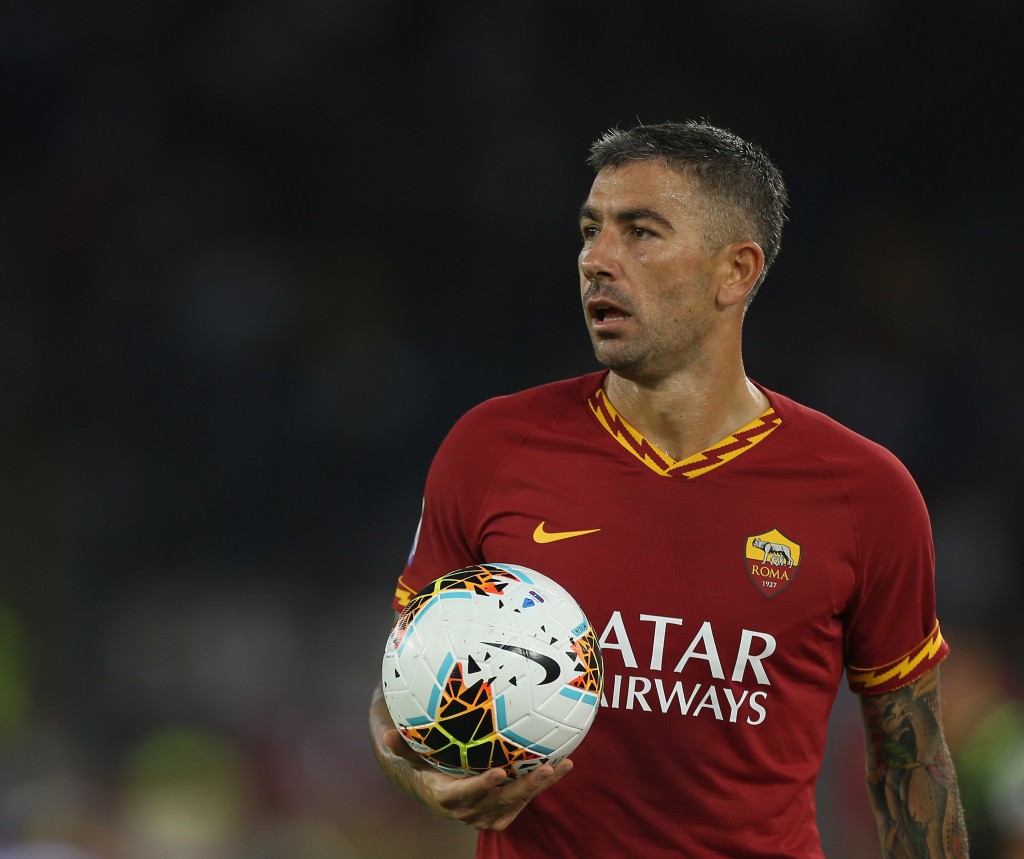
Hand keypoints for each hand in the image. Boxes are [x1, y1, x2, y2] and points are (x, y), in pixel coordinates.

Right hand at [380, 726, 573, 830]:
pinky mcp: (502, 812)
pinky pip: (525, 800)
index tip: (499, 773)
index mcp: (448, 797)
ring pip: (517, 802)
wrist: (439, 794)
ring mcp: (488, 814)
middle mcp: (470, 811)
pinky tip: (562, 766)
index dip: (482, 786)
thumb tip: (386, 734)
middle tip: (547, 769)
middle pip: (501, 801)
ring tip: (562, 766)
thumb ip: (404, 747)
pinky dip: (542, 785)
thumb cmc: (427, 767)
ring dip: (540, 786)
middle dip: (526, 787)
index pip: (466, 794)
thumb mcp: (415, 758)